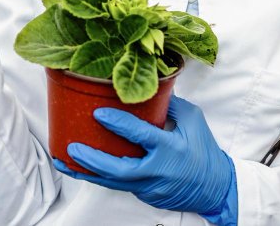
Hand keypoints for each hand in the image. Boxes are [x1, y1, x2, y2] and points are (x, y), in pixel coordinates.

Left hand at [52, 95, 237, 224]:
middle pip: (119, 169)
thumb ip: (170, 103)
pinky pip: (117, 184)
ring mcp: (149, 186)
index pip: (141, 135)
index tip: (98, 113)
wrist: (215, 188)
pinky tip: (80, 169)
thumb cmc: (204, 152)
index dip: (118, 124)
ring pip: (113, 182)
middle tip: (72, 148)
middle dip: (93, 160)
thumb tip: (146, 85)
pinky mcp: (144, 194)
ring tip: (64, 161)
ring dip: (87, 172)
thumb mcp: (193, 120)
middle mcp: (157, 170)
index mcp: (170, 148)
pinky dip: (97, 177)